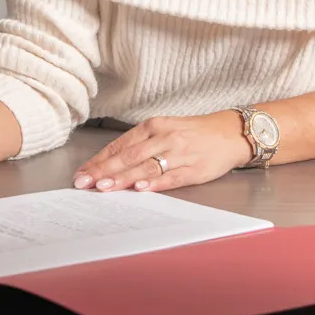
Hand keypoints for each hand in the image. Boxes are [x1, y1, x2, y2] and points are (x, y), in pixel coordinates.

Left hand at [72, 112, 250, 193]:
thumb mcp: (166, 129)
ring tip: (105, 187)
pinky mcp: (194, 169)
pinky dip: (154, 184)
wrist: (231, 133)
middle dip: (104, 170)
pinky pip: (170, 177)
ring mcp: (180, 153)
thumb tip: (111, 163)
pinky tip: (140, 189)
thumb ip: (141, 144)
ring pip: (146, 167)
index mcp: (155, 126)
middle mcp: (165, 137)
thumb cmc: (195, 133)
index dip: (100, 159)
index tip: (82, 172)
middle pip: (129, 156)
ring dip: (123, 178)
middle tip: (84, 182)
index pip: (121, 144)